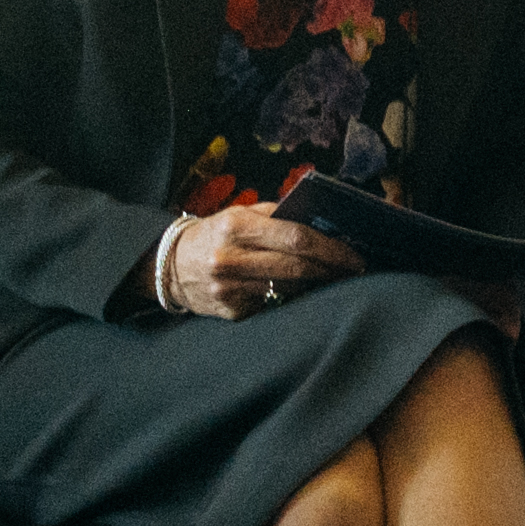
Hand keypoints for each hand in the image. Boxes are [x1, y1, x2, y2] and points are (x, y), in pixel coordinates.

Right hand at [158, 203, 352, 319]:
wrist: (169, 265)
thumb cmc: (216, 234)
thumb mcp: (240, 215)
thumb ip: (278, 216)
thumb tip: (325, 222)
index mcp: (236, 227)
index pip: (296, 238)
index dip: (331, 248)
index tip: (354, 255)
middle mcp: (230, 258)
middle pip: (297, 267)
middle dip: (332, 269)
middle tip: (355, 269)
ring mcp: (229, 288)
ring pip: (290, 288)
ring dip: (318, 284)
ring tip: (336, 278)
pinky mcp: (231, 311)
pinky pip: (274, 304)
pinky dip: (293, 296)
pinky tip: (304, 292)